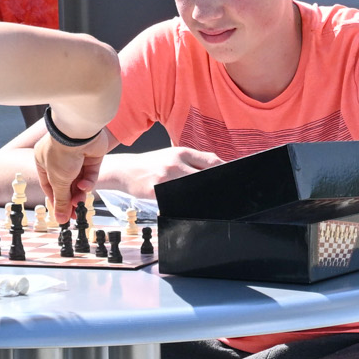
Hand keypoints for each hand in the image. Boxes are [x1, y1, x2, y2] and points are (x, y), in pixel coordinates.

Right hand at [33, 131, 104, 215]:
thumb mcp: (58, 181)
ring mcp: (76, 157)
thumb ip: (61, 200)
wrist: (78, 133)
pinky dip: (88, 182)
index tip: (61, 215)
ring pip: (78, 181)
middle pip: (65, 185)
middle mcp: (59, 159)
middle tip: (74, 215)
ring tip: (79, 203)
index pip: (49, 186)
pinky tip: (85, 186)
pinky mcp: (91, 156)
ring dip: (79, 193)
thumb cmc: (61, 153)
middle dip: (70, 200)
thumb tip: (60, 219)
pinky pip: (89, 174)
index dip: (55, 201)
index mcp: (44, 162)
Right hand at [107, 147, 221, 199]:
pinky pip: (177, 199)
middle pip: (205, 175)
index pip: (211, 161)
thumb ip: (192, 161)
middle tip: (224, 193)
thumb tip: (215, 168)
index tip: (233, 178)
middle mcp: (175, 162)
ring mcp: (166, 177)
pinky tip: (187, 205)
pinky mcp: (157, 191)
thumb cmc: (151, 164)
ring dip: (202, 196)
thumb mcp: (171, 155)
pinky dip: (185, 203)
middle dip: (216, 185)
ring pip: (193, 188)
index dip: (225, 170)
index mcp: (182, 152)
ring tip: (208, 201)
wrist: (125, 170)